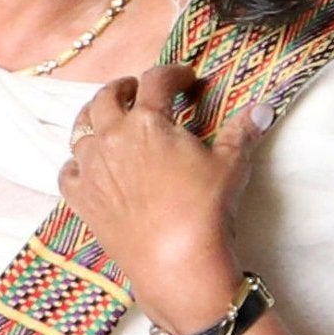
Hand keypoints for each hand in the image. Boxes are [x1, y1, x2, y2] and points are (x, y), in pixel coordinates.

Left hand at [60, 66, 270, 334]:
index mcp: (148, 122)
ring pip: (80, 130)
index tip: (186, 77)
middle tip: (135, 90)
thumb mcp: (231, 164)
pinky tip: (88, 165)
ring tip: (107, 120)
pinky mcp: (82, 200)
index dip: (173, 73)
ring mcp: (92, 169)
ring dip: (94, 119)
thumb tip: (265, 107)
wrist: (175, 262)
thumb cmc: (205, 208)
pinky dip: (77, 163)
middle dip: (123, 88)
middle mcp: (112, 138)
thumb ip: (244, 131)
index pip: (156, 81)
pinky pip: (68, 172)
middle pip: (106, 98)